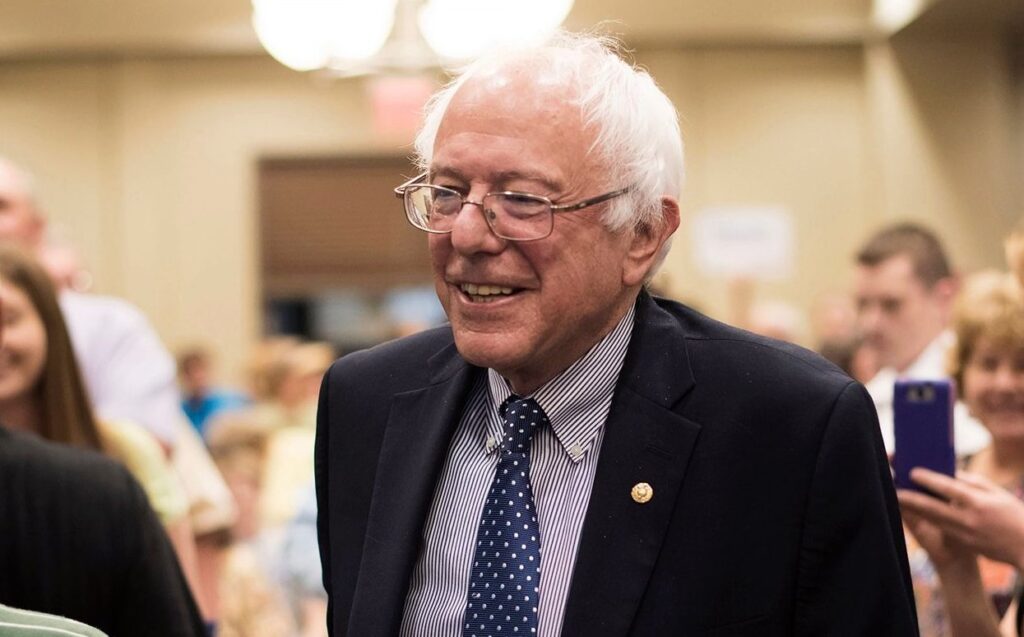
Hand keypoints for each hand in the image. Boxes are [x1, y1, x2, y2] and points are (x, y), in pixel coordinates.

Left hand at [897, 468, 1023, 570]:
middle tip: (894, 490)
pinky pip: (942, 529)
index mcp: (978, 502)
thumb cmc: (1015, 515)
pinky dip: (928, 520)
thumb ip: (973, 482)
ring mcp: (966, 534)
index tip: (912, 472)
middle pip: (933, 507)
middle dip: (911, 498)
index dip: (928, 479)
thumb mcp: (997, 493)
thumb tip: (952, 474)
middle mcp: (969, 518)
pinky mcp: (964, 544)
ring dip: (915, 510)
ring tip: (899, 499)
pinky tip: (916, 513)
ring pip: (933, 520)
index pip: (948, 488)